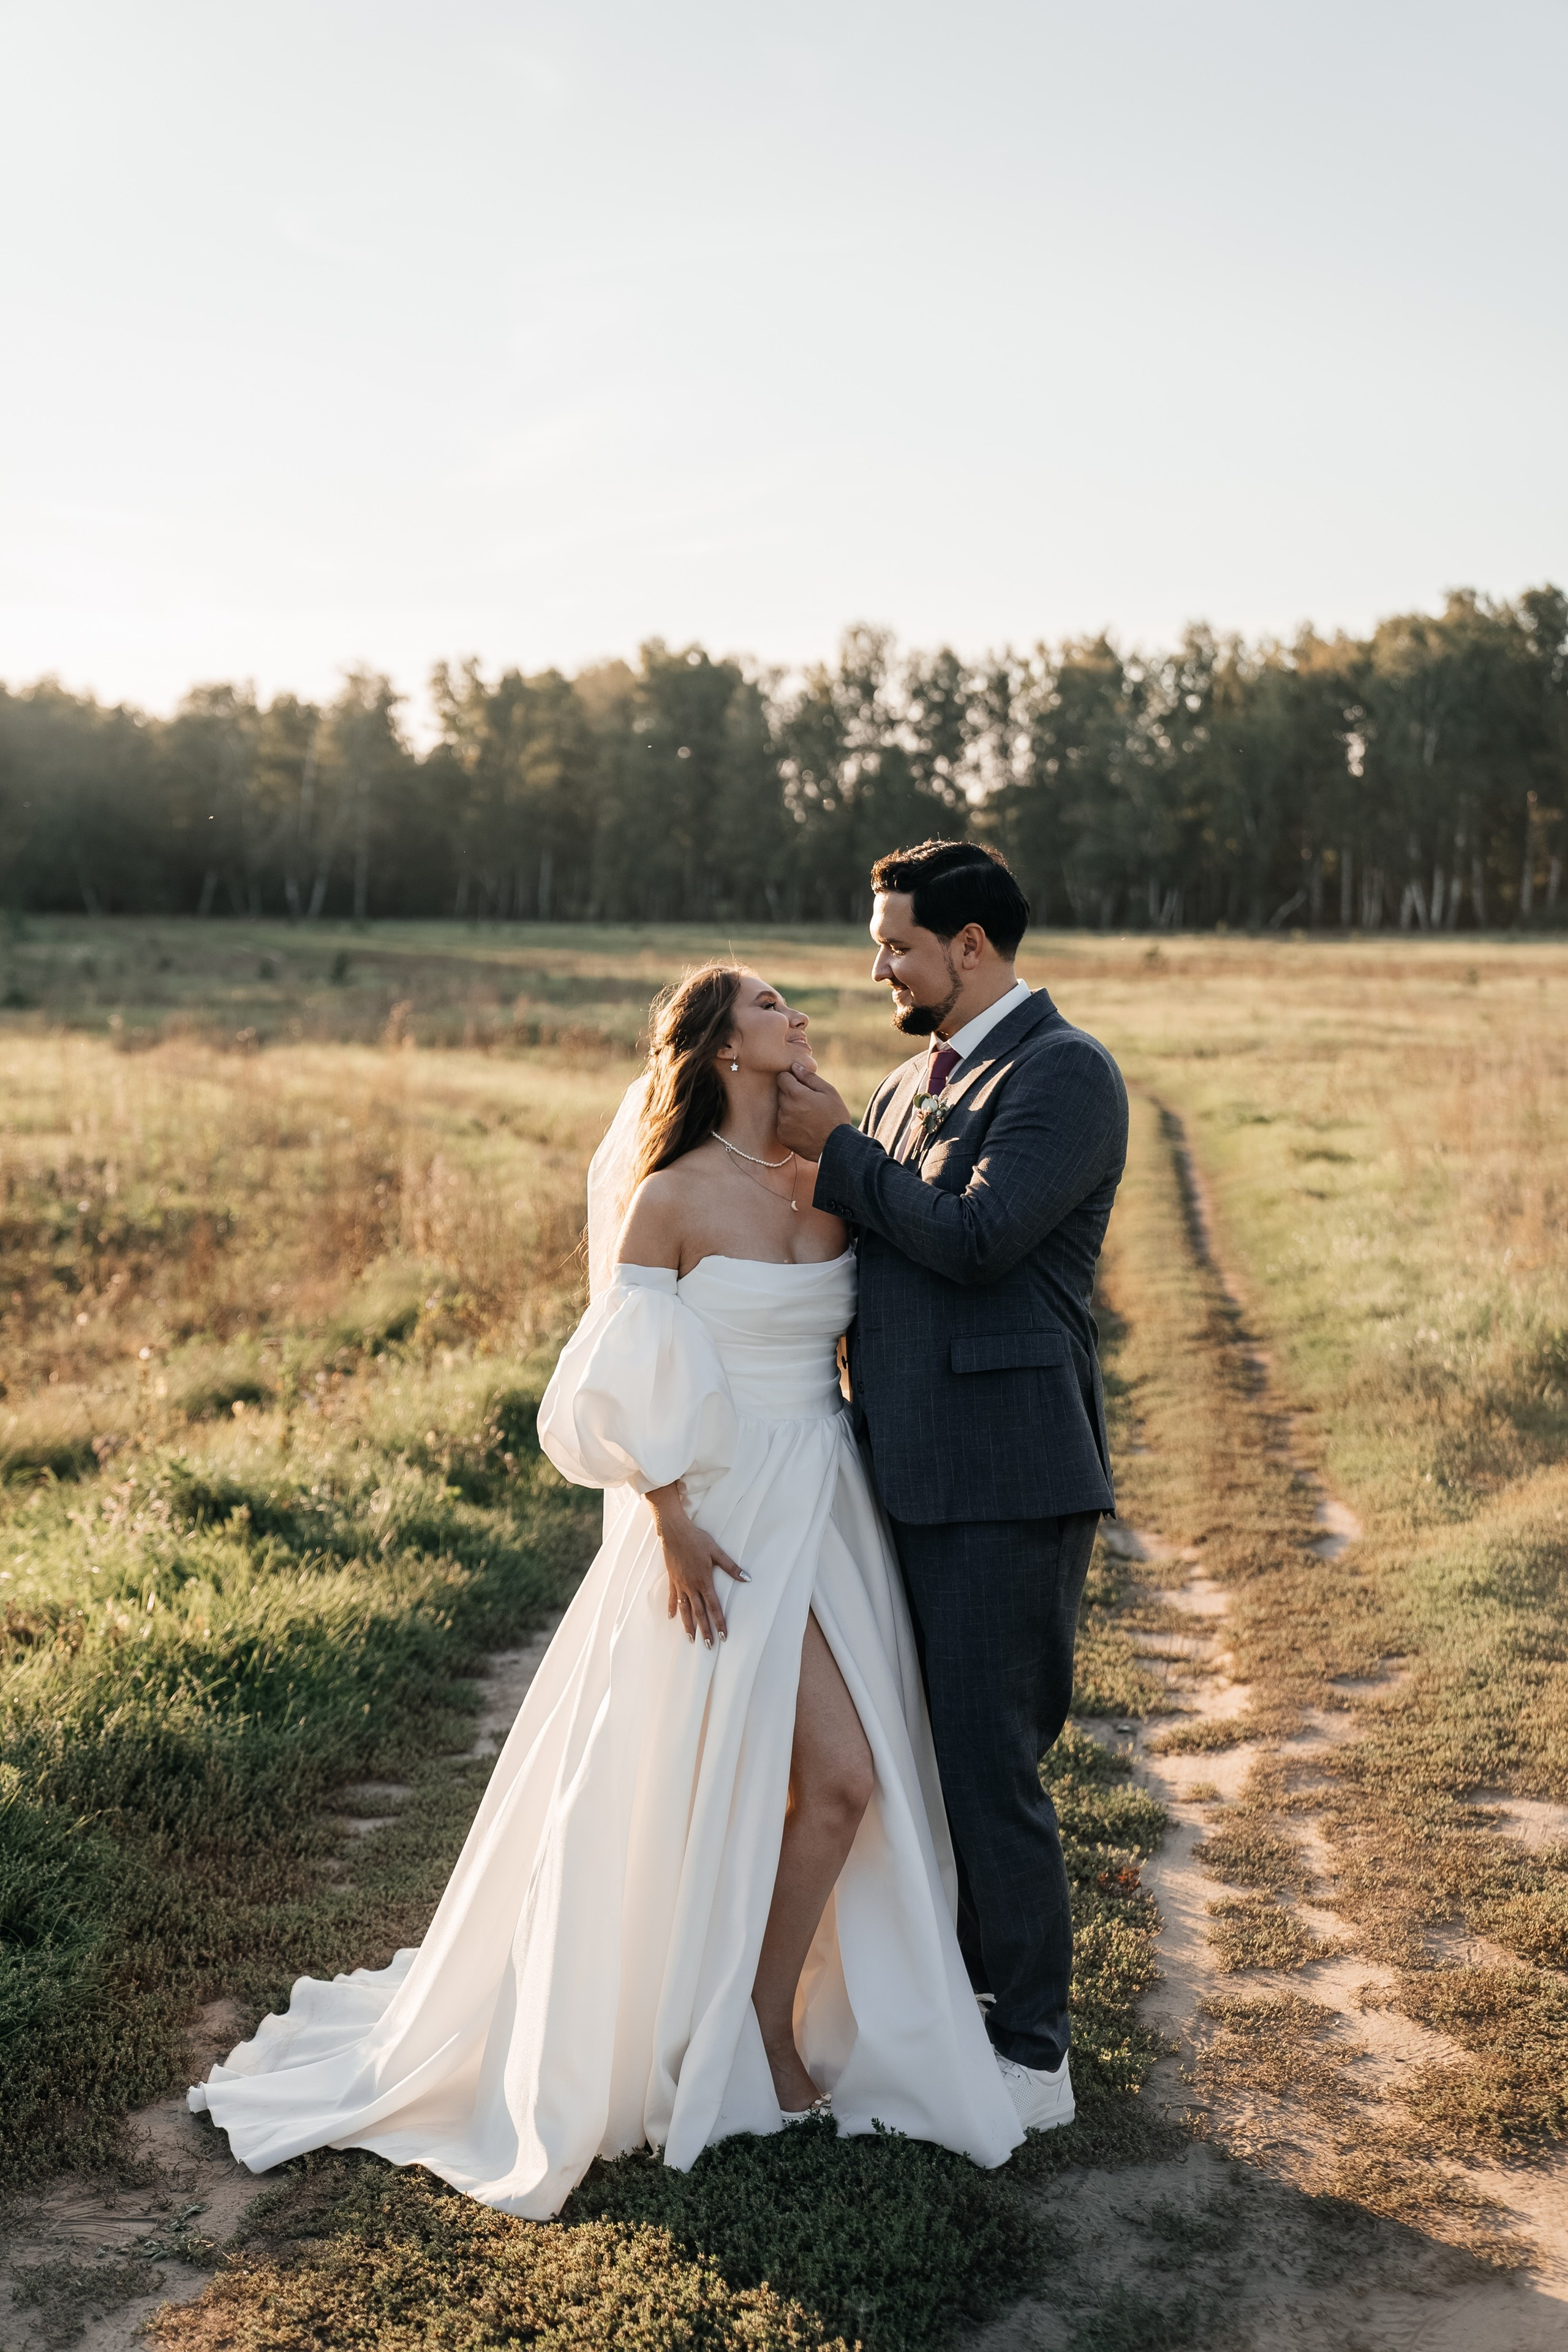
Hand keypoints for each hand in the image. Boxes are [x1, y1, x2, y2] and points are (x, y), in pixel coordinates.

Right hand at [646, 1485, 746, 1646]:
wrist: (674, 1532)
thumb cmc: (697, 1540)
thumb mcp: (716, 1552)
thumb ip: (731, 1567)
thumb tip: (747, 1578)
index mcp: (704, 1581)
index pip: (714, 1607)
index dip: (719, 1622)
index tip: (723, 1636)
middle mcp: (691, 1586)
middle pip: (699, 1613)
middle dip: (704, 1630)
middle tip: (708, 1646)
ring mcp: (680, 1584)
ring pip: (684, 1609)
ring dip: (688, 1625)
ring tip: (690, 1638)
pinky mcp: (672, 1580)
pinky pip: (673, 1597)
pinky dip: (672, 1608)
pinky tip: (671, 1617)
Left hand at [776, 1065, 852, 1159]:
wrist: (835, 1146)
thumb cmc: (835, 1116)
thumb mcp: (829, 1092)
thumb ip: (809, 1077)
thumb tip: (794, 1067)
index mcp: (796, 1094)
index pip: (782, 1077)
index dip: (791, 1079)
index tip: (801, 1085)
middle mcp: (785, 1108)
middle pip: (781, 1093)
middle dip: (791, 1094)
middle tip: (808, 1103)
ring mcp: (782, 1123)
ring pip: (781, 1109)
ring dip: (790, 1109)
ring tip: (808, 1117)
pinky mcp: (781, 1136)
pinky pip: (781, 1124)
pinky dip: (789, 1124)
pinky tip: (804, 1128)